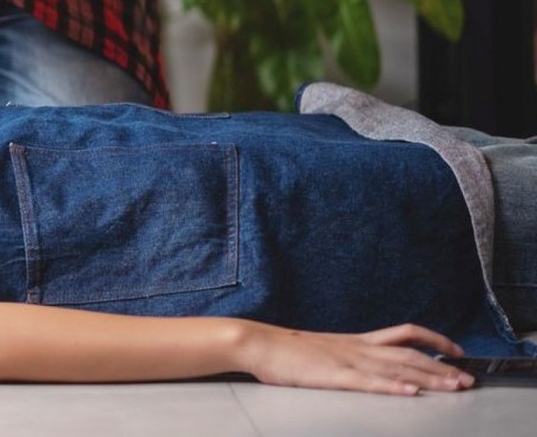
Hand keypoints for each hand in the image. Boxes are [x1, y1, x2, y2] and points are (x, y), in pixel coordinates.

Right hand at [236, 322, 474, 395]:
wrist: (259, 343)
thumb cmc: (285, 350)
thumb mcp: (323, 349)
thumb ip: (346, 355)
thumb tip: (362, 364)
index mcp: (357, 341)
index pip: (406, 333)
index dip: (435, 340)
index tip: (456, 350)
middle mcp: (359, 348)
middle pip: (411, 354)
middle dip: (442, 368)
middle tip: (467, 380)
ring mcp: (348, 361)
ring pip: (398, 369)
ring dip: (429, 378)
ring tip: (453, 387)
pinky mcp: (334, 376)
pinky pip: (369, 383)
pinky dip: (393, 388)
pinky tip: (411, 393)